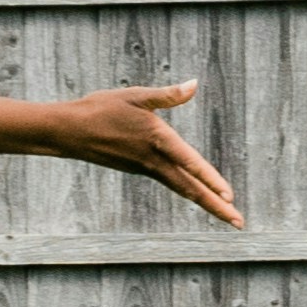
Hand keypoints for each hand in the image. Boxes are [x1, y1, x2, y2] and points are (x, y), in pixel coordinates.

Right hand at [0, 78, 247, 227]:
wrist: (68, 132)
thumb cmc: (100, 108)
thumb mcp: (135, 96)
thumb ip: (167, 95)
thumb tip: (194, 84)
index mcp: (156, 139)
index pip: (189, 162)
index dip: (210, 179)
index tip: (229, 195)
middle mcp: (153, 160)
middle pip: (190, 187)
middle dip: (216, 206)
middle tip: (239, 222)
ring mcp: (146, 168)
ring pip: (181, 188)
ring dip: (206, 201)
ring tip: (228, 213)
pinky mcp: (140, 169)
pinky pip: (171, 182)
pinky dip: (189, 190)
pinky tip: (200, 193)